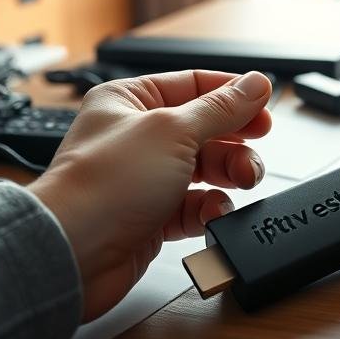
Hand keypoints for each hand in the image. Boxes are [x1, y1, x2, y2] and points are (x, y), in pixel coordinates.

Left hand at [29, 70, 271, 320]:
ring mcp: (144, 178)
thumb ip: (222, 108)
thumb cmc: (102, 186)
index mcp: (131, 100)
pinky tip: (213, 212)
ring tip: (242, 182)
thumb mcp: (174, 131)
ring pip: (205, 170)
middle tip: (255, 148)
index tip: (265, 105)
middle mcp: (136, 137)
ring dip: (228, 176)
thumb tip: (255, 84)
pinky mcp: (150, 217)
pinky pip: (195, 207)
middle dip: (235, 142)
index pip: (194, 86)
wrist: (74, 254)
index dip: (232, 95)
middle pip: (205, 129)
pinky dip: (210, 210)